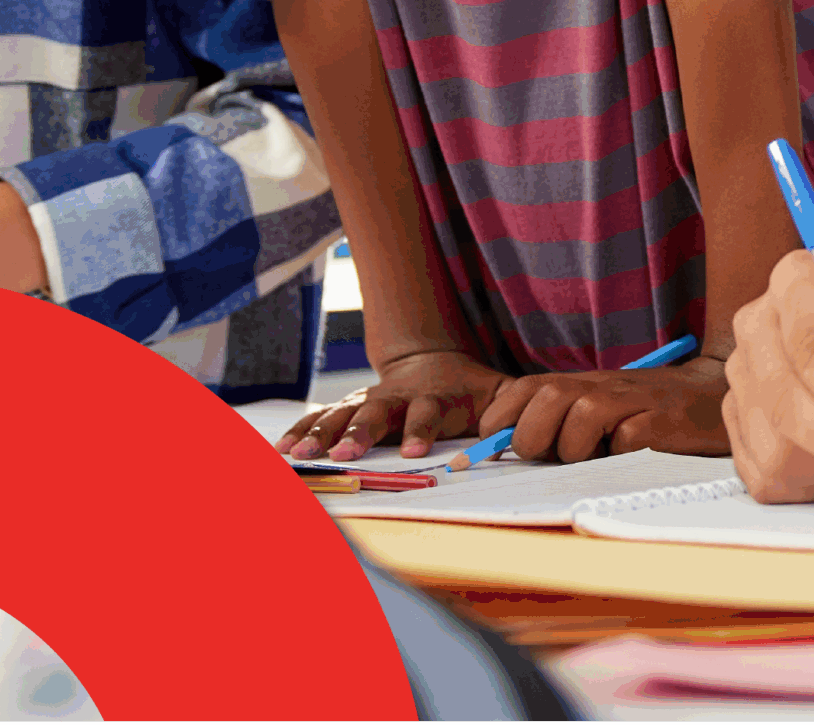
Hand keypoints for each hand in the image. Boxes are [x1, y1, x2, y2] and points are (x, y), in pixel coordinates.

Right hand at [276, 350, 510, 460]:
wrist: (429, 359)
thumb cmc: (466, 388)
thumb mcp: (495, 392)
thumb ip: (513, 407)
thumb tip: (532, 425)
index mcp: (432, 398)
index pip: (426, 412)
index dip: (419, 429)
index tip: (413, 451)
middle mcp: (395, 398)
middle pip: (375, 413)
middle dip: (358, 433)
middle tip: (345, 456)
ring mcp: (367, 400)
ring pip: (341, 414)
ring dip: (321, 434)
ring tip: (301, 456)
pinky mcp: (347, 406)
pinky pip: (320, 417)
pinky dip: (301, 430)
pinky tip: (282, 450)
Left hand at [473, 355, 730, 460]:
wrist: (711, 393)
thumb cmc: (645, 410)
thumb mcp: (596, 409)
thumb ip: (556, 421)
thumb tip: (508, 447)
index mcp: (579, 384)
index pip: (523, 389)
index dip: (500, 420)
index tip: (493, 448)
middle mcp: (601, 386)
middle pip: (546, 400)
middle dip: (534, 438)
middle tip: (551, 457)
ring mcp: (633, 401)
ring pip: (581, 419)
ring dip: (576, 449)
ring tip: (595, 458)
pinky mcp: (663, 421)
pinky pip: (627, 440)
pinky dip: (620, 454)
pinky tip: (630, 455)